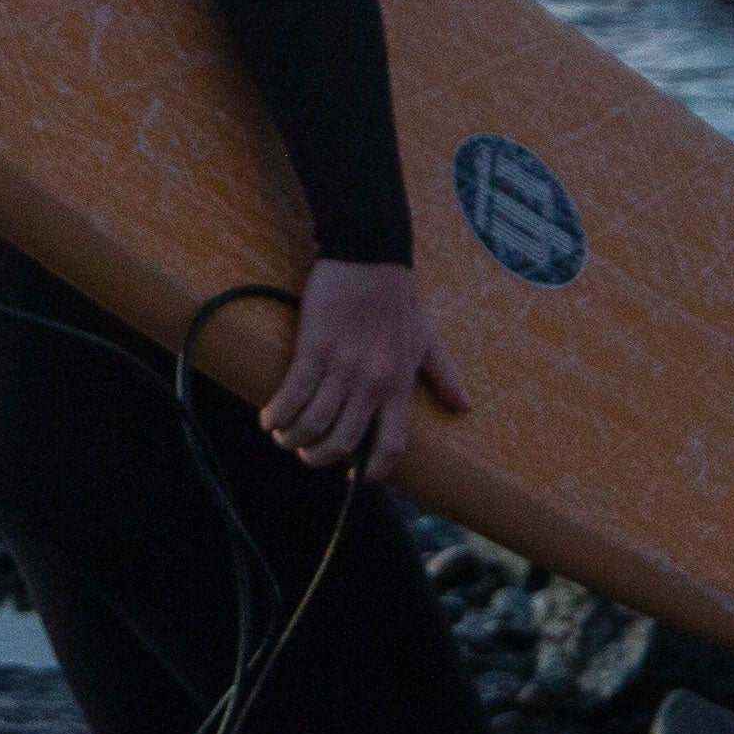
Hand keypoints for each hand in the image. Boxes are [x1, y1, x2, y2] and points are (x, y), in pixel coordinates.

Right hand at [260, 260, 468, 480]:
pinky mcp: (314, 347)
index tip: (355, 477)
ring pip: (312, 423)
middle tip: (306, 454)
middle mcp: (372, 382)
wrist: (369, 256)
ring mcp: (342, 366)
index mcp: (399, 383)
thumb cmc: (398, 299)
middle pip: (342, 442)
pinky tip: (269, 418)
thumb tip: (464, 407)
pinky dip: (278, 413)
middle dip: (318, 457)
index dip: (373, 469)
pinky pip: (292, 394)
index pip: (392, 443)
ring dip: (293, 438)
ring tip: (283, 436)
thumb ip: (443, 375)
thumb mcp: (426, 339)